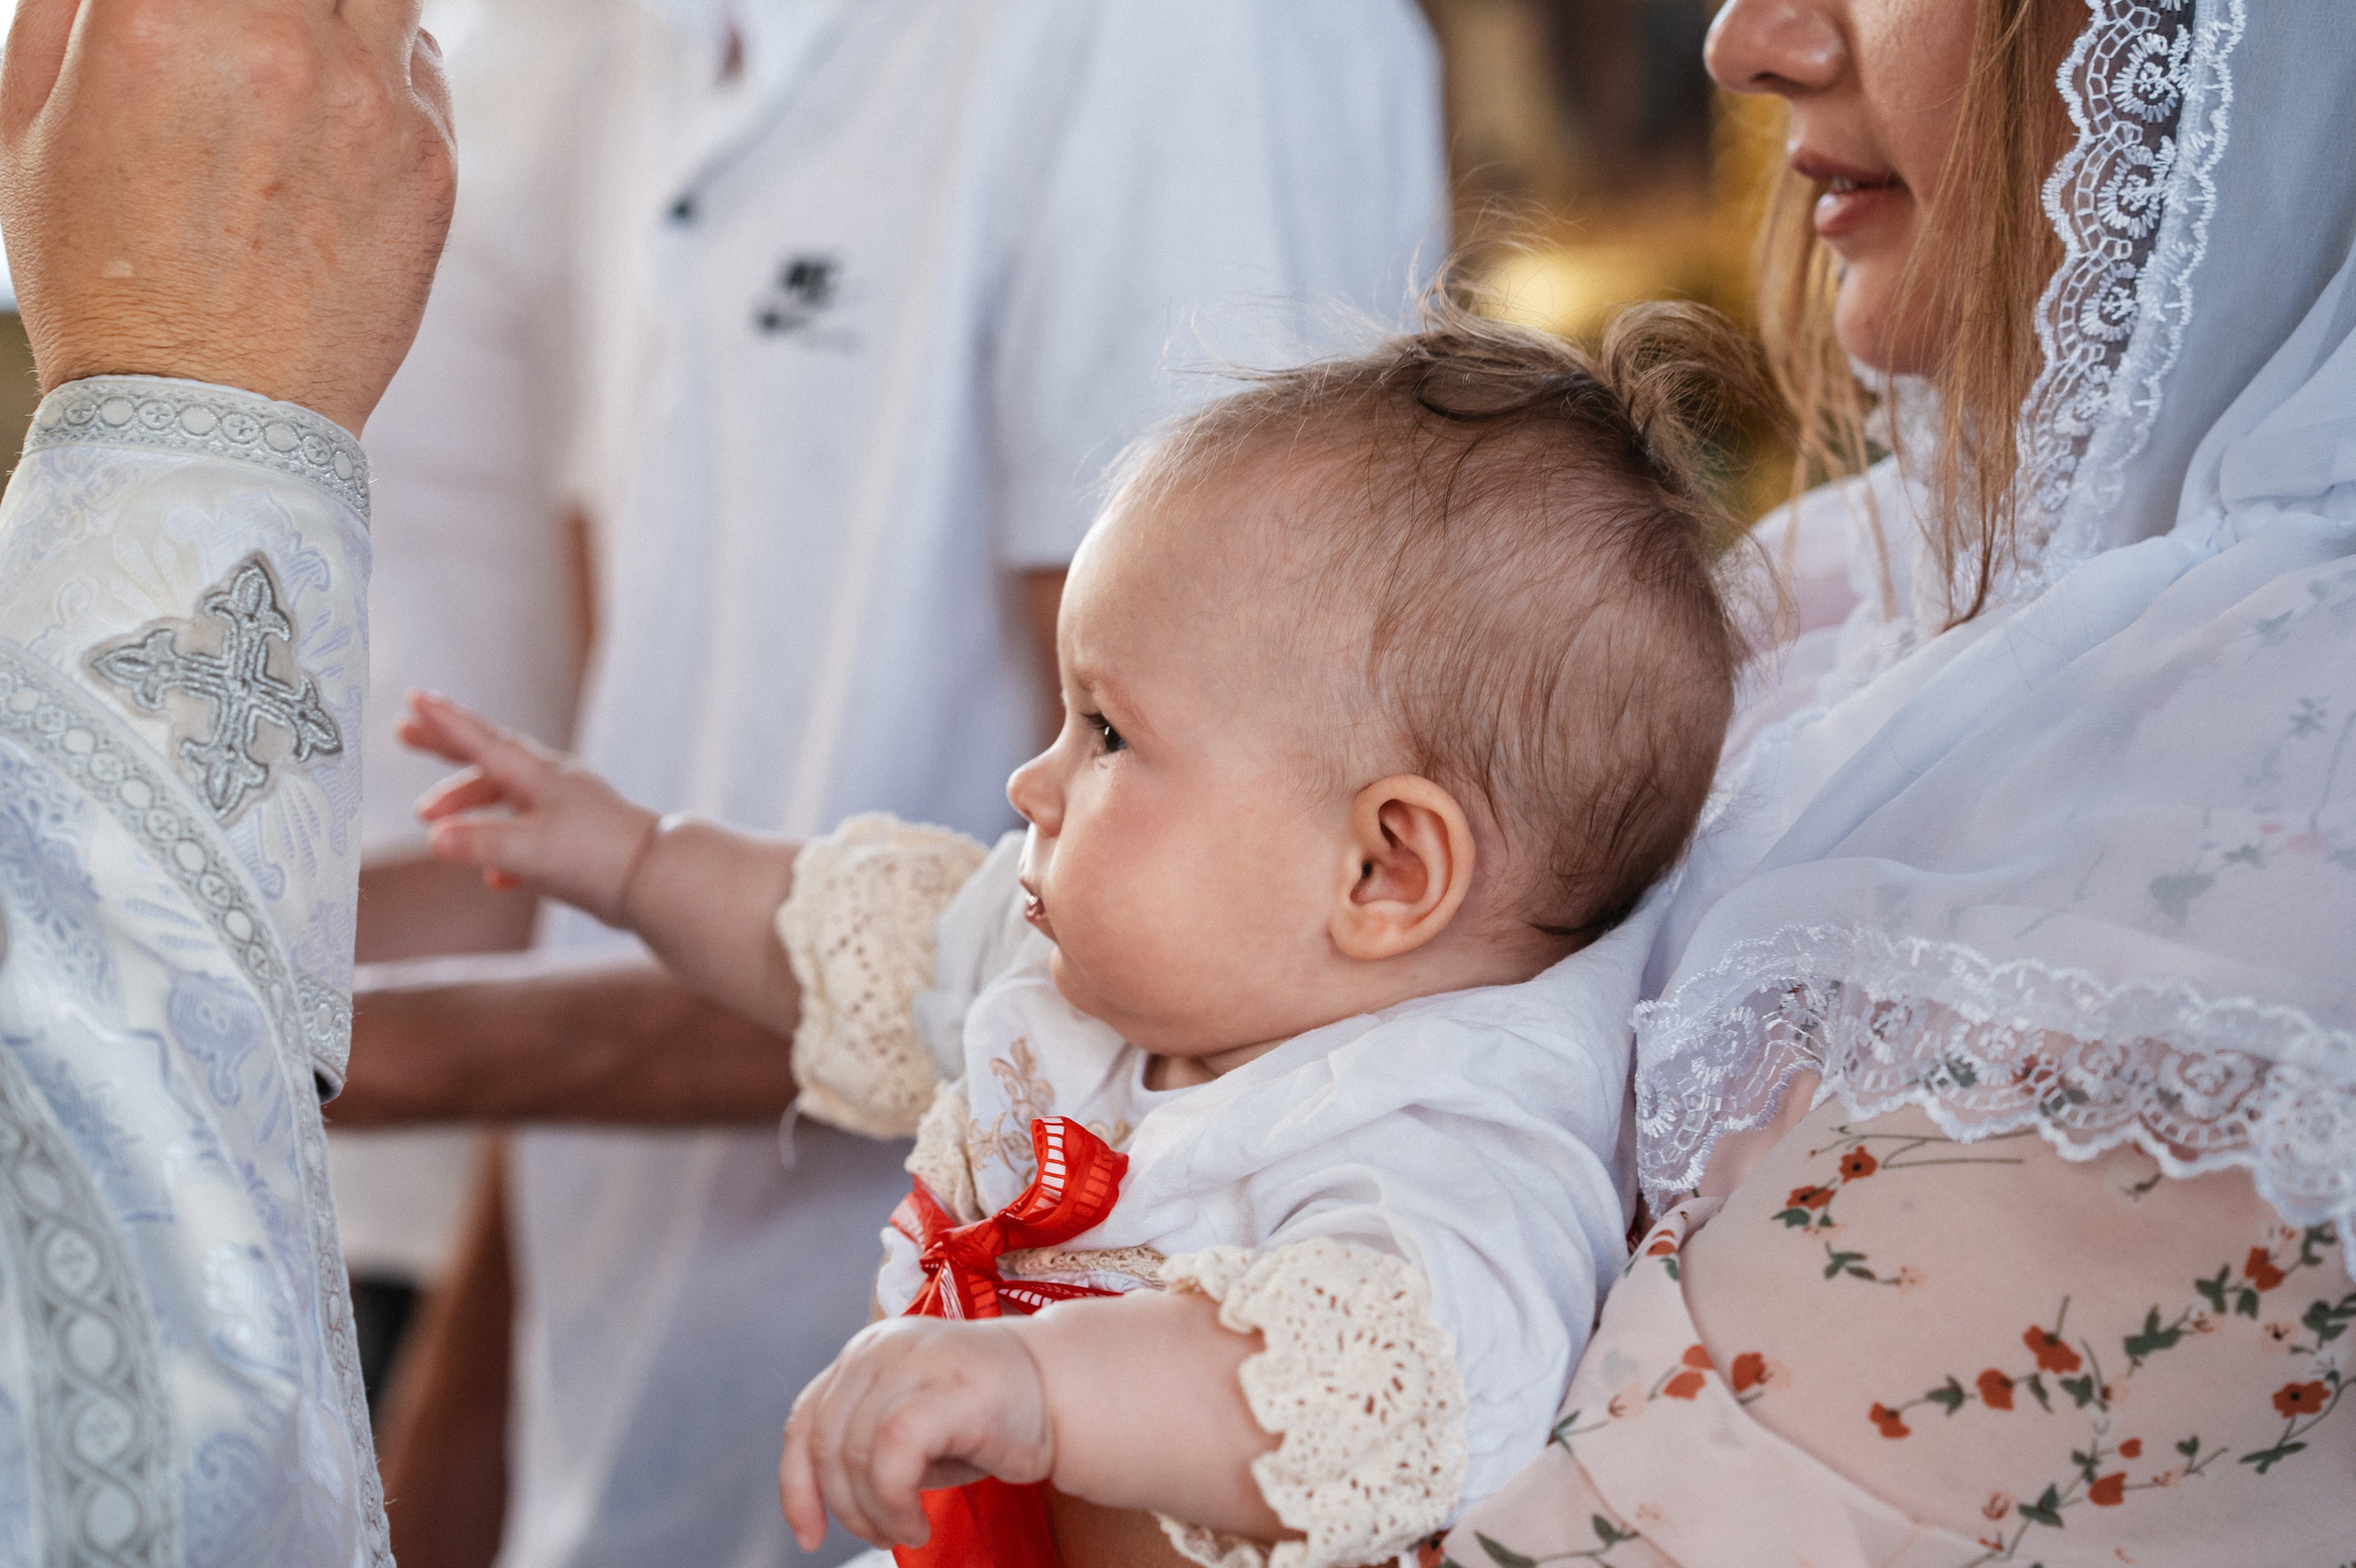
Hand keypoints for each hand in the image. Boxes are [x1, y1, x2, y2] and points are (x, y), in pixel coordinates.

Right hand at [0, 0, 456, 434]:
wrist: (206, 415)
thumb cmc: (101, 277)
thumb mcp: (29, 119)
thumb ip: (75, 6)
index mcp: (160, 16)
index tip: (202, 12)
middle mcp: (276, 42)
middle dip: (278, 1)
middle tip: (260, 30)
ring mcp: (367, 100)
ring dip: (340, 10)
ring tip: (303, 53)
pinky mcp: (430, 159)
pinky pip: (420, 62)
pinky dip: (384, 65)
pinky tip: (339, 117)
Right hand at [401, 691, 656, 925]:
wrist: (660, 882)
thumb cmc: (598, 857)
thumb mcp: (531, 850)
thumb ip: (482, 843)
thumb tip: (434, 838)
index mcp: (539, 776)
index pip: (482, 741)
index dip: (445, 723)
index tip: (413, 700)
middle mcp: (552, 785)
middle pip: (489, 759)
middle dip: (445, 749)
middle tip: (404, 736)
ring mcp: (567, 812)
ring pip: (507, 800)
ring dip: (470, 810)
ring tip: (436, 830)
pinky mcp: (579, 843)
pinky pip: (531, 839)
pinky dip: (506, 852)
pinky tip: (497, 879)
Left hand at [779, 1318, 1054, 1549]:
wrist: (1064, 1393)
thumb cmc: (989, 1417)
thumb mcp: (911, 1426)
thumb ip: (865, 1443)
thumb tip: (818, 1499)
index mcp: (867, 1352)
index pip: (806, 1420)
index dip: (796, 1487)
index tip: (809, 1536)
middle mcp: (881, 1347)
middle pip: (825, 1443)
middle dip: (845, 1507)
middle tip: (882, 1535)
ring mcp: (914, 1360)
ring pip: (855, 1453)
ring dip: (875, 1512)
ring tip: (908, 1530)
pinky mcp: (946, 1385)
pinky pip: (891, 1454)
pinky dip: (895, 1502)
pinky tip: (921, 1522)